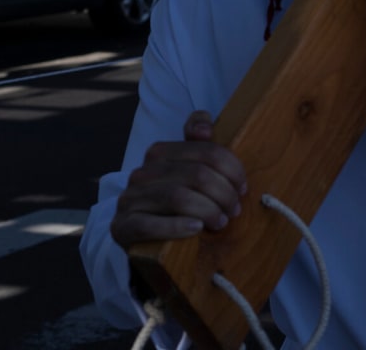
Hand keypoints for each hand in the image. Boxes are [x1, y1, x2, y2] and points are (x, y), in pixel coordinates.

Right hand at [110, 110, 247, 249]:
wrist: (137, 233)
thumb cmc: (173, 200)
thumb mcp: (188, 169)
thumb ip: (199, 143)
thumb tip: (204, 130)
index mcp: (160, 153)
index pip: (208, 153)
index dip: (233, 170)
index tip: (242, 189)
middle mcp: (142, 172)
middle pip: (197, 175)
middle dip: (224, 194)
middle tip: (234, 210)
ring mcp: (130, 199)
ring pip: (178, 197)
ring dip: (208, 211)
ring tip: (221, 222)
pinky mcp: (122, 226)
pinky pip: (149, 225)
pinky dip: (177, 227)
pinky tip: (196, 229)